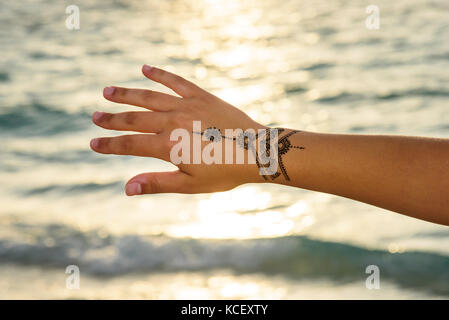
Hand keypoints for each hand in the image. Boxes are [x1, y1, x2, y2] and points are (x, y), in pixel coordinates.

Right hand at [90, 65, 266, 194]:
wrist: (257, 152)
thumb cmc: (224, 172)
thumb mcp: (189, 184)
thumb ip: (157, 184)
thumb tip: (126, 189)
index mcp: (168, 146)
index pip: (130, 144)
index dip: (109, 145)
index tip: (92, 143)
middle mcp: (173, 122)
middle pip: (135, 119)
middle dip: (113, 119)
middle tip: (94, 116)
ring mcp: (187, 106)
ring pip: (149, 98)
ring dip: (127, 95)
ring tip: (108, 92)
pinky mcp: (201, 96)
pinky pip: (176, 82)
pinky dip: (160, 74)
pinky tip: (145, 68)